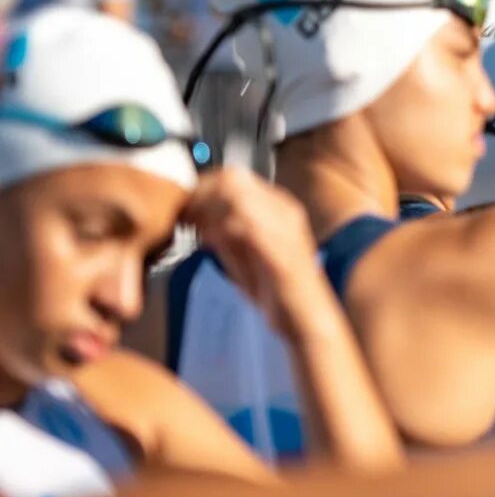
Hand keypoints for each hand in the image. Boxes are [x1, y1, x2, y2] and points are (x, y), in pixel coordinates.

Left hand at [181, 169, 325, 335]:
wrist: (307, 320)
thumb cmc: (278, 291)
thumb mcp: (246, 254)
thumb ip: (226, 234)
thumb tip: (197, 218)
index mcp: (280, 208)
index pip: (234, 176)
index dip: (202, 188)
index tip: (185, 208)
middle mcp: (285, 212)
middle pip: (233, 179)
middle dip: (201, 197)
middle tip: (186, 219)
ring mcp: (285, 230)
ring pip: (237, 198)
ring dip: (208, 213)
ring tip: (196, 232)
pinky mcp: (281, 251)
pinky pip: (246, 227)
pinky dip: (220, 232)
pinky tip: (210, 245)